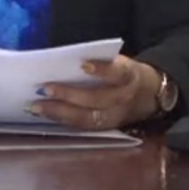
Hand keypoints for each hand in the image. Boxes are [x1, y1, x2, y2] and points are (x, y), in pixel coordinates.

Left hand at [30, 55, 159, 130]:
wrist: (151, 95)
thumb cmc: (127, 73)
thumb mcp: (122, 62)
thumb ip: (102, 63)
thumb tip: (65, 62)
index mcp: (129, 76)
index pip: (117, 73)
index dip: (102, 70)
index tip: (82, 65)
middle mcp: (123, 98)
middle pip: (97, 99)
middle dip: (69, 94)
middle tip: (44, 88)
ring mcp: (115, 116)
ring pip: (87, 117)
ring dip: (60, 112)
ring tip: (37, 107)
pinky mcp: (107, 128)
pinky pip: (83, 126)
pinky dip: (63, 120)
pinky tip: (46, 114)